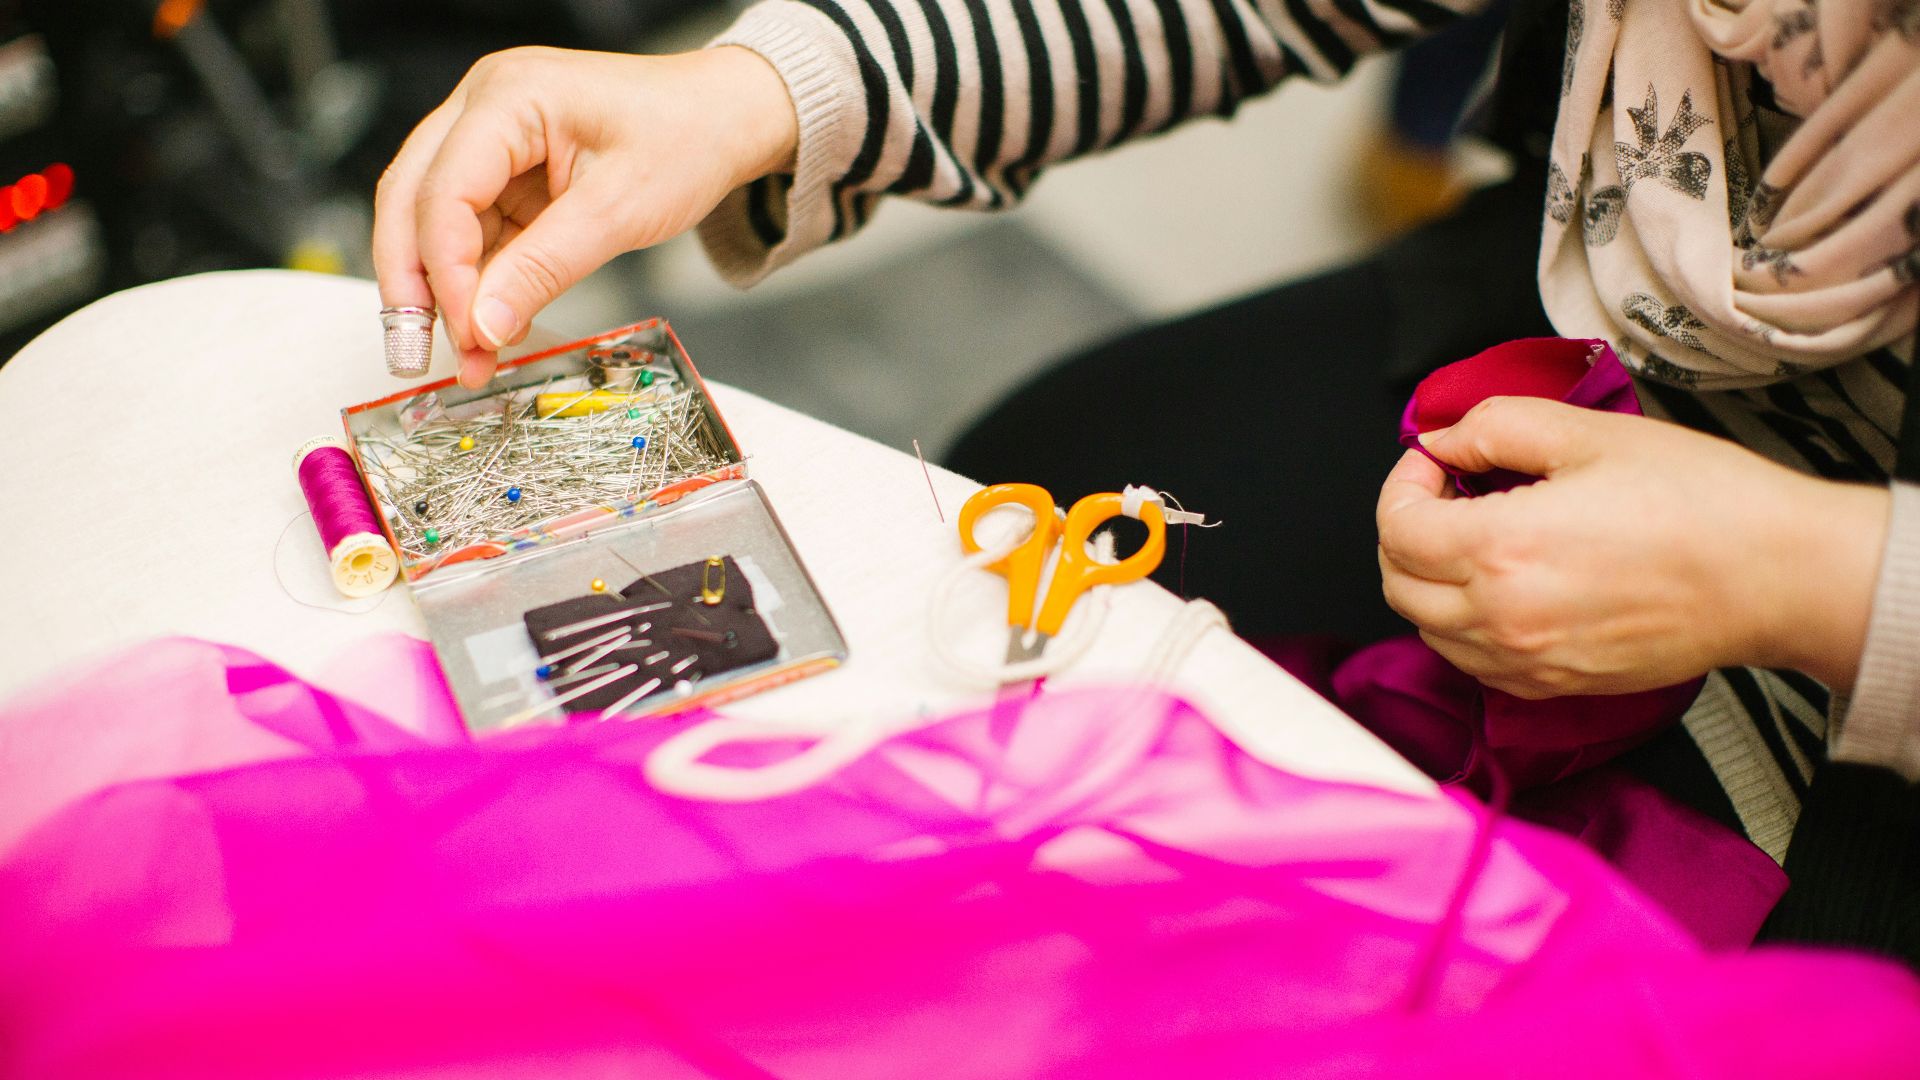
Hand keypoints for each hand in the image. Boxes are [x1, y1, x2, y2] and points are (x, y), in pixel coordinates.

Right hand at [374, 45, 797, 386]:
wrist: (723, 119)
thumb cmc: (686, 137)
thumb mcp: (619, 210)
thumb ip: (544, 268)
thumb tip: (484, 326)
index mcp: (508, 96)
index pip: (445, 191)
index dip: (446, 270)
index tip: (468, 332)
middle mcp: (483, 107)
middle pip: (412, 199)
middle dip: (413, 283)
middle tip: (415, 354)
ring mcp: (489, 139)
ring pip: (432, 220)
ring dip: (443, 291)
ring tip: (468, 356)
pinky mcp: (504, 172)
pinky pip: (471, 230)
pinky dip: (476, 281)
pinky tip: (488, 326)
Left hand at [1375, 396, 1888, 697]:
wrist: (1775, 576)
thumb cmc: (1700, 502)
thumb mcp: (1588, 434)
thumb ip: (1494, 428)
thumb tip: (1443, 441)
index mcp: (1500, 549)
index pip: (1395, 526)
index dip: (1404, 481)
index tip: (1435, 460)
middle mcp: (1502, 617)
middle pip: (1397, 581)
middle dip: (1406, 529)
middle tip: (1448, 492)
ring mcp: (1526, 661)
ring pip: (1428, 627)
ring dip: (1430, 579)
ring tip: (1478, 535)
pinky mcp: (1555, 685)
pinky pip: (1473, 662)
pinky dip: (1464, 624)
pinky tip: (1504, 585)